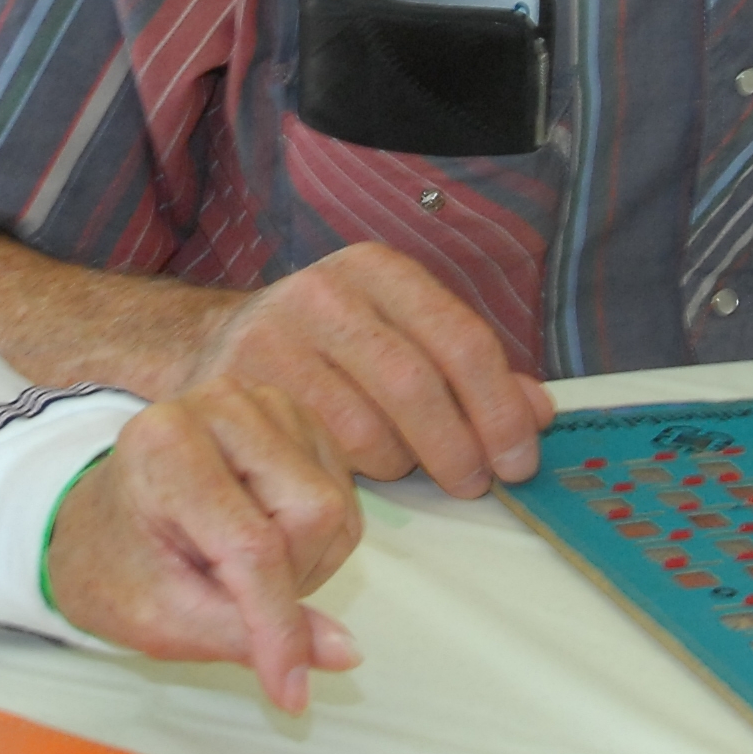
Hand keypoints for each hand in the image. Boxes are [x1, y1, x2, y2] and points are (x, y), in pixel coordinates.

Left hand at [45, 379, 365, 711]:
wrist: (99, 527)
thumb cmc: (122, 569)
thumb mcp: (166, 620)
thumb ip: (251, 637)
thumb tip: (346, 653)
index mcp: (165, 445)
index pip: (253, 543)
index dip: (278, 624)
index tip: (288, 689)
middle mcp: (218, 403)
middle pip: (314, 511)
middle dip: (291, 578)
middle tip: (238, 597)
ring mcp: (262, 402)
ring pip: (336, 504)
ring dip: (305, 561)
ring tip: (242, 568)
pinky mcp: (293, 417)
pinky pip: (343, 492)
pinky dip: (316, 538)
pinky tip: (267, 539)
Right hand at [184, 242, 550, 498]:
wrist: (213, 348)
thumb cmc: (327, 349)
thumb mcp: (399, 336)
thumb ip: (469, 370)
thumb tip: (539, 410)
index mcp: (377, 270)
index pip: (459, 337)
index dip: (499, 407)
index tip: (520, 459)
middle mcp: (326, 292)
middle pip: (416, 383)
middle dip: (459, 446)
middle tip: (476, 483)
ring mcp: (278, 336)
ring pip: (369, 427)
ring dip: (404, 464)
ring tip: (406, 467)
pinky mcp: (245, 389)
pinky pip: (323, 453)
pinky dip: (357, 477)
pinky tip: (360, 475)